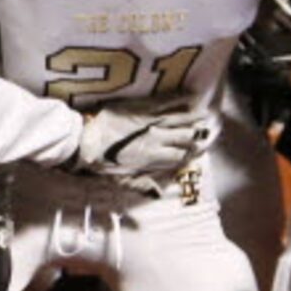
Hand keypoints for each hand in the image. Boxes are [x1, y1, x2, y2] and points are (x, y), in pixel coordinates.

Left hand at [73, 104, 208, 187]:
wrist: (84, 140)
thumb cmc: (99, 160)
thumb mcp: (119, 179)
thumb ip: (141, 185)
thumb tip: (158, 194)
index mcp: (151, 159)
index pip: (178, 157)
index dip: (190, 155)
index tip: (199, 152)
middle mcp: (156, 141)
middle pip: (184, 138)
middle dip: (196, 136)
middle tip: (206, 133)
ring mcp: (151, 123)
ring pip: (180, 120)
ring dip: (194, 118)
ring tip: (205, 116)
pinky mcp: (144, 108)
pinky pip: (167, 102)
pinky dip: (181, 99)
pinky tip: (192, 96)